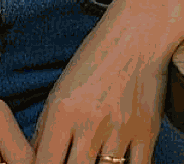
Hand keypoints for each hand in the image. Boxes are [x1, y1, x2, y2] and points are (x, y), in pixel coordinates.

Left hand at [31, 0, 183, 163]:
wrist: (138, 32)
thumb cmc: (96, 58)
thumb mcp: (63, 87)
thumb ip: (46, 127)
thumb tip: (36, 159)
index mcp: (62, 110)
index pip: (43, 163)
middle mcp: (89, 123)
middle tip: (71, 162)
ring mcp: (119, 131)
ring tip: (93, 162)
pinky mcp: (147, 133)